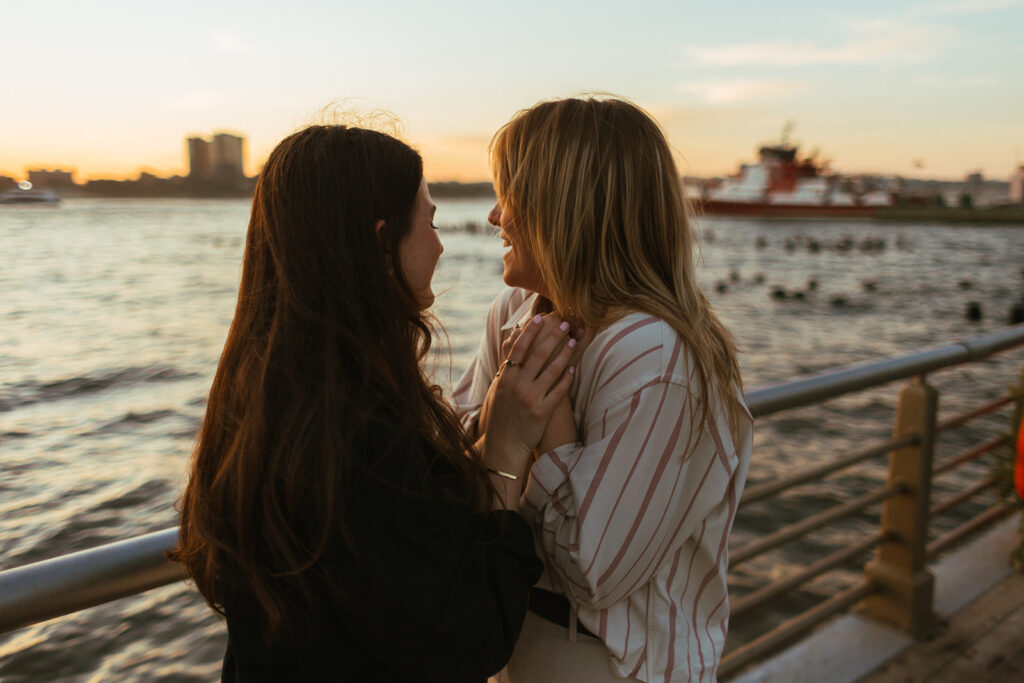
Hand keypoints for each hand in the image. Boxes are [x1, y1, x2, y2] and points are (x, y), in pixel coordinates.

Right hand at [481, 314, 576, 476]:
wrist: (502, 445)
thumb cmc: (499, 417)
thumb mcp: (497, 391)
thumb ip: (505, 371)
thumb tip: (510, 353)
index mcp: (506, 377)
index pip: (519, 348)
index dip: (531, 332)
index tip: (540, 318)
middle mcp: (518, 385)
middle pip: (539, 354)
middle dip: (554, 336)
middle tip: (565, 324)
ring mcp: (531, 398)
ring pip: (552, 370)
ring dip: (565, 353)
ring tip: (574, 341)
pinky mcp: (542, 412)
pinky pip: (559, 392)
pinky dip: (567, 379)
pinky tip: (573, 369)